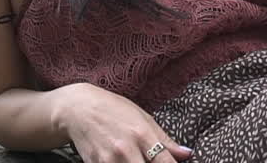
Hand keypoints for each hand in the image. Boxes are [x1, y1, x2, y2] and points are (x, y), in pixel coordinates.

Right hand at [56, 83, 192, 162]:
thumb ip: (165, 139)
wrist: (79, 109)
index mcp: (142, 134)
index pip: (165, 162)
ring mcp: (110, 160)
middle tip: (151, 162)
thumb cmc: (114, 110)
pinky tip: (122, 161)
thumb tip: (187, 154)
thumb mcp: (143, 118)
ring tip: (137, 159)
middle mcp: (127, 149)